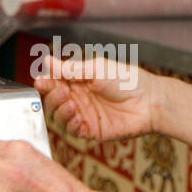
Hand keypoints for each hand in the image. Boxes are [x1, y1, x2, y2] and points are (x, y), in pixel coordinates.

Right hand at [32, 53, 158, 142]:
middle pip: (53, 100)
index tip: (42, 81)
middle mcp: (79, 98)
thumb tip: (47, 61)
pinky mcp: (91, 130)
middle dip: (52, 96)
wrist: (149, 101)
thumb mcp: (96, 69)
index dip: (46, 82)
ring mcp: (84, 115)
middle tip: (62, 91)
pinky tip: (76, 115)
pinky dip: (69, 123)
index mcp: (79, 81)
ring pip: (59, 116)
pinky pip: (72, 130)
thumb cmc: (128, 80)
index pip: (54, 82)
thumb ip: (71, 69)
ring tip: (70, 103)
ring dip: (59, 109)